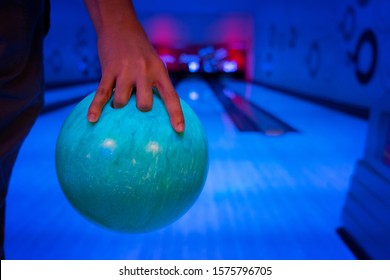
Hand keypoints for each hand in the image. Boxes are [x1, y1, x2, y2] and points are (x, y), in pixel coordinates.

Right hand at [84, 0, 183, 132]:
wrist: (120, 27)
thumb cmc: (140, 52)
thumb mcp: (155, 64)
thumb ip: (156, 85)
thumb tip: (154, 112)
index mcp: (159, 71)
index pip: (171, 97)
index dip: (176, 114)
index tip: (179, 130)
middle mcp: (144, 72)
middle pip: (144, 104)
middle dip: (140, 110)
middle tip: (136, 105)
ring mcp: (125, 71)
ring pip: (122, 101)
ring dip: (119, 106)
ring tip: (118, 100)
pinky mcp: (109, 70)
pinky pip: (102, 93)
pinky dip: (96, 107)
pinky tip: (92, 119)